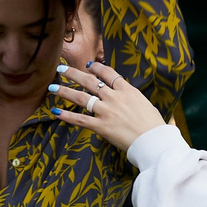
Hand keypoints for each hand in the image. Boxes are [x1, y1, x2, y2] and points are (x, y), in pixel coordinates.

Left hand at [49, 60, 166, 150]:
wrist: (154, 141)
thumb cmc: (154, 125)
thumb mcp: (145, 103)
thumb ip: (132, 98)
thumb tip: (127, 96)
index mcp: (127, 90)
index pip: (108, 73)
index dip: (96, 68)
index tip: (88, 66)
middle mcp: (114, 97)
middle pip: (90, 81)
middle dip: (73, 73)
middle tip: (61, 68)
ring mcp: (106, 111)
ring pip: (81, 98)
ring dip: (65, 91)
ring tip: (52, 87)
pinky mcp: (101, 126)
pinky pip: (80, 120)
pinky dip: (67, 116)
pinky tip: (55, 111)